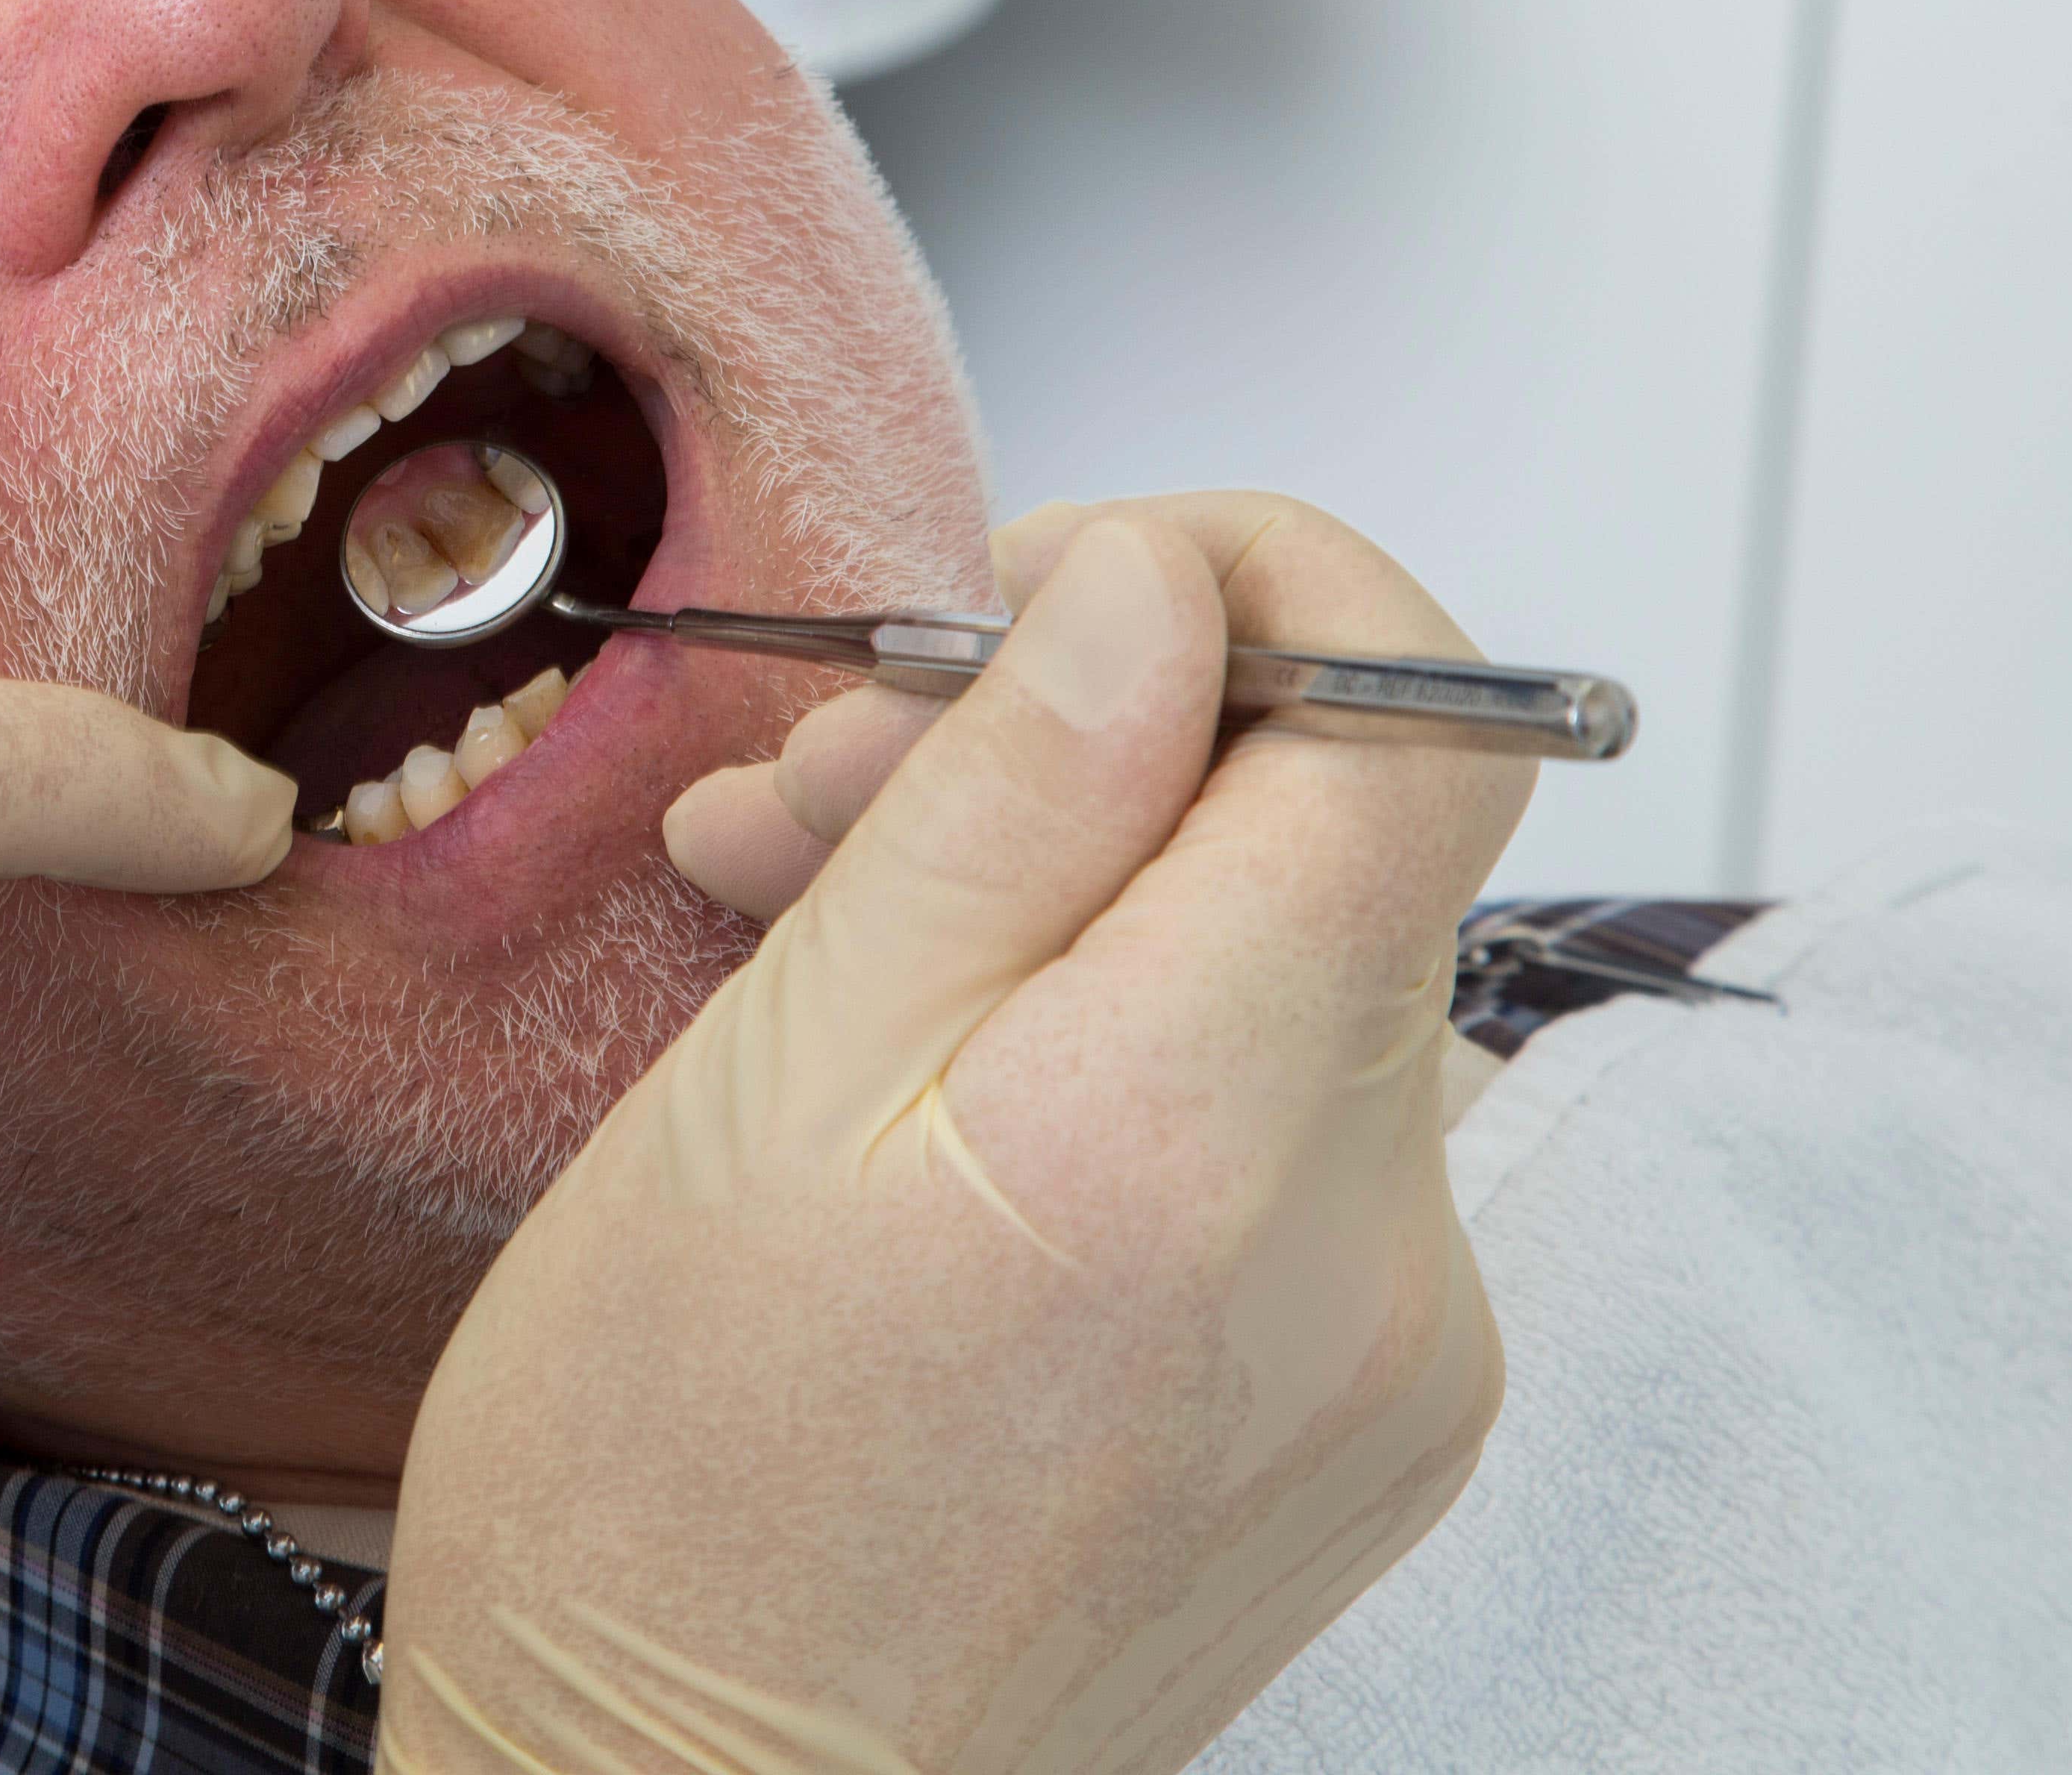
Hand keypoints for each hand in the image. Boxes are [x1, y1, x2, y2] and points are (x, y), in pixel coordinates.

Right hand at [385, 497, 1529, 1774]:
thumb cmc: (656, 1487)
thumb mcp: (768, 1080)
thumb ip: (1000, 807)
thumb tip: (1156, 591)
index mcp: (1204, 1131)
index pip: (1415, 721)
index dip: (1254, 584)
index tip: (1052, 597)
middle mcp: (1372, 1251)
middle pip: (1333, 843)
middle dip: (1090, 749)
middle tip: (821, 792)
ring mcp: (1397, 1354)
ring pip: (1294, 980)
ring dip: (1086, 903)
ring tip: (827, 938)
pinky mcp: (1370, 1423)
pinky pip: (1296, 1140)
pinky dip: (1136, 1059)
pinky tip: (937, 1101)